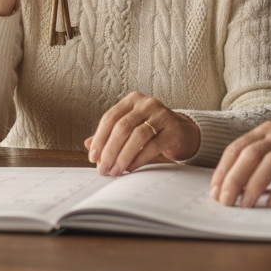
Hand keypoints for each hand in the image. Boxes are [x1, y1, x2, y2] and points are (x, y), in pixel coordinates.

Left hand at [83, 92, 199, 175]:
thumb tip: (88, 144)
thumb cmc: (152, 130)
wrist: (182, 133)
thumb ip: (110, 134)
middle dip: (109, 150)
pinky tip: (130, 168)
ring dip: (123, 157)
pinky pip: (152, 146)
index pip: (110, 117)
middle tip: (103, 168)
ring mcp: (161, 115)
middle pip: (122, 127)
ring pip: (137, 136)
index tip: (93, 157)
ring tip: (115, 171)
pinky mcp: (172, 130)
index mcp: (132, 100)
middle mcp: (147, 104)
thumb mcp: (130, 129)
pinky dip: (138, 159)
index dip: (99, 138)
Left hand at [209, 122, 270, 207]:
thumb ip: (253, 165)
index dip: (223, 170)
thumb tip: (226, 189)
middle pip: (251, 154)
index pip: (237, 148)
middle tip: (225, 201)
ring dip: (254, 186)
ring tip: (244, 205)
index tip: (215, 191)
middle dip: (234, 179)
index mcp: (266, 132)